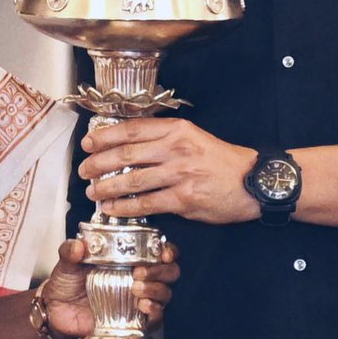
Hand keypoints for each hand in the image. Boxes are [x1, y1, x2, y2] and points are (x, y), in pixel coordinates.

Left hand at [41, 237, 179, 338]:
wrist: (57, 312)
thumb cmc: (66, 283)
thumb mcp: (66, 263)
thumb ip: (70, 252)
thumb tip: (78, 246)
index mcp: (127, 257)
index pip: (158, 249)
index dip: (167, 249)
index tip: (163, 252)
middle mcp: (138, 276)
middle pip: (169, 271)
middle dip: (161, 270)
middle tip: (140, 272)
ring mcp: (138, 298)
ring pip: (165, 292)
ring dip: (156, 289)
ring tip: (135, 288)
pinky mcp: (135, 320)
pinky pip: (156, 317)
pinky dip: (154, 311)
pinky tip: (141, 306)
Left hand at [79, 118, 256, 225]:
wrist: (253, 181)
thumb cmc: (221, 160)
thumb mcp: (193, 136)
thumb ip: (164, 138)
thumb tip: (128, 144)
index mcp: (176, 129)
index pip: (131, 129)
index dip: (105, 136)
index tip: (88, 143)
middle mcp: (176, 149)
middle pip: (126, 153)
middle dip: (98, 163)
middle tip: (84, 170)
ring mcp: (180, 174)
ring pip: (132, 180)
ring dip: (107, 187)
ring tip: (93, 192)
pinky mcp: (184, 199)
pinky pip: (146, 204)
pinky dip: (125, 207)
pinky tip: (113, 209)